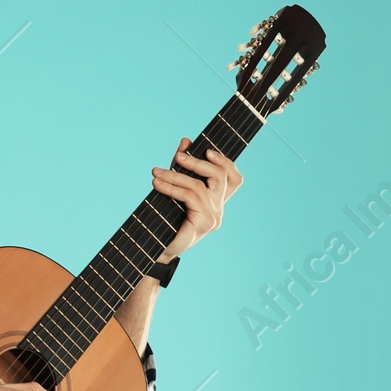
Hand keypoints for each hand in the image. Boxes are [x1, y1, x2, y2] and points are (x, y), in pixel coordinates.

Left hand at [152, 137, 241, 261]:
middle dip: (197, 163)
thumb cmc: (166, 221)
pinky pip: (189, 196)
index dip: (226, 162)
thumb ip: (182, 167)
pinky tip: (157, 184)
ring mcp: (214, 216)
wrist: (157, 250)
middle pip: (220, 176)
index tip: (207, 150)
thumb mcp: (175, 190)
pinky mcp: (205, 222)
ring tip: (156, 173)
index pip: (234, 180)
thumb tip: (185, 141)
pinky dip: (171, 188)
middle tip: (177, 157)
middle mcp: (219, 209)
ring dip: (175, 176)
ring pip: (199, 186)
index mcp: (217, 203)